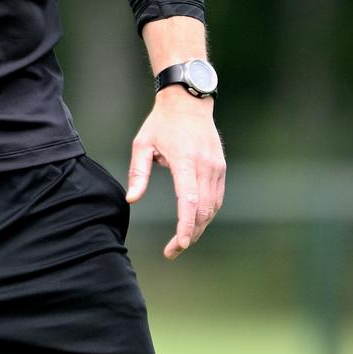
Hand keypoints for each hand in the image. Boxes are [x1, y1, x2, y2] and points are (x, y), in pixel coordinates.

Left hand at [126, 90, 224, 260]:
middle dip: (189, 234)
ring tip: (181, 242)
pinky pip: (217, 198)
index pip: (189, 200)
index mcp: (185, 160)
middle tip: (172, 251)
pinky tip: (194, 223)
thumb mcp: (142, 143)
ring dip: (198, 227)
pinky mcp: (220, 168)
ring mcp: (216, 167)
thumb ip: (138, 172)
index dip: (185, 226)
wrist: (188, 102)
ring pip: (212, 207)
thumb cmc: (161, 123)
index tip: (179, 245)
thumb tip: (132, 200)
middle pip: (202, 210)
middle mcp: (204, 165)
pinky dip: (207, 214)